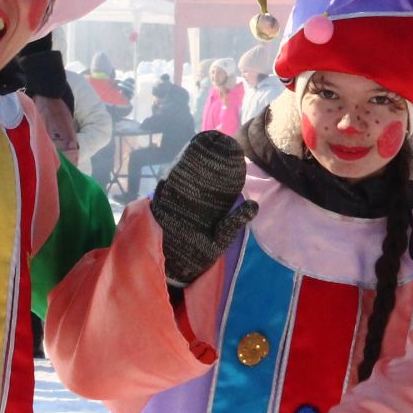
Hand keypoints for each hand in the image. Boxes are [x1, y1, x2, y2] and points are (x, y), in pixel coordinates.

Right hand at [151, 131, 257, 287]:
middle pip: (194, 174)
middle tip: (212, 142)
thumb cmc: (200, 253)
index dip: (217, 164)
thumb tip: (253, 204)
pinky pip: (163, 191)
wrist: (178, 270)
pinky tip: (174, 168)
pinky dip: (168, 178)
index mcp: (204, 204)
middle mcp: (189, 200)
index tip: (227, 148)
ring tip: (195, 148)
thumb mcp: (221, 237)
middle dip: (201, 157)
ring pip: (178, 177)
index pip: (211, 179)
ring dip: (185, 163)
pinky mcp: (160, 210)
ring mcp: (173, 203)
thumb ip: (234, 221)